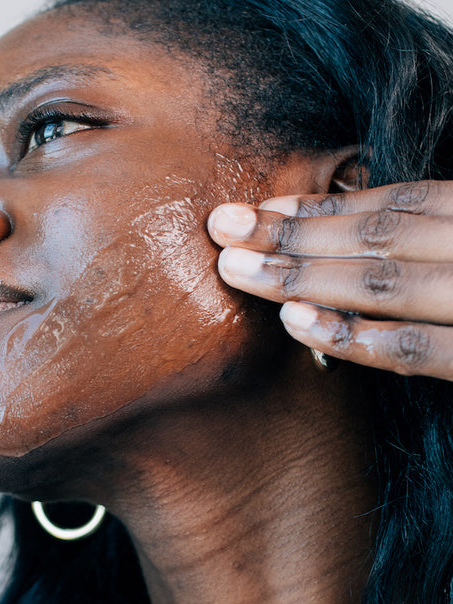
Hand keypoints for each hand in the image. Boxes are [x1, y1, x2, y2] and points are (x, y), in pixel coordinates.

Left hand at [207, 180, 452, 380]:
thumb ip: (430, 244)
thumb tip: (347, 248)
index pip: (398, 205)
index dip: (324, 208)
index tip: (262, 208)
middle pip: (375, 237)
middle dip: (291, 234)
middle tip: (223, 228)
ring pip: (382, 285)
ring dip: (301, 277)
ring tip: (236, 270)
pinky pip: (414, 348)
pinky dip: (354, 336)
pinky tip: (295, 322)